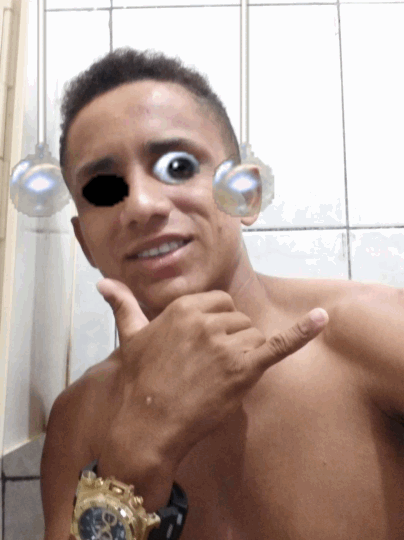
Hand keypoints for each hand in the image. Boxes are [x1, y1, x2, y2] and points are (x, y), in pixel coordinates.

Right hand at [95, 279, 328, 475]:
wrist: (146, 422)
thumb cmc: (139, 380)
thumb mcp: (132, 336)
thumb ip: (123, 305)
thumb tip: (102, 282)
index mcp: (186, 307)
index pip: (220, 304)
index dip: (218, 324)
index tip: (207, 344)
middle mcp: (207, 319)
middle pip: (239, 320)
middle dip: (232, 339)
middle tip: (210, 366)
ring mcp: (227, 343)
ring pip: (253, 337)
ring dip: (244, 355)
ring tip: (218, 378)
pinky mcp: (245, 368)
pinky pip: (280, 344)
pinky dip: (304, 331)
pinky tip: (322, 318)